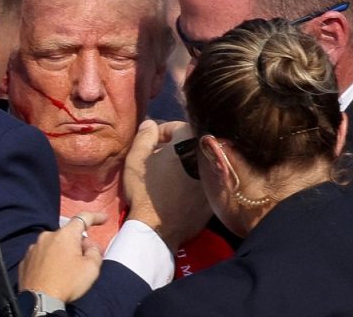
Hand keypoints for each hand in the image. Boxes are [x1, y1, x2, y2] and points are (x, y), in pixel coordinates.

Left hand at [18, 212, 106, 302]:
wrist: (39, 300)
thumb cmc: (67, 282)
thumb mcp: (91, 268)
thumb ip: (95, 252)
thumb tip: (90, 247)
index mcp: (65, 234)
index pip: (83, 218)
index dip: (96, 217)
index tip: (104, 218)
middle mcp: (47, 236)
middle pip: (68, 235)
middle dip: (78, 243)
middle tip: (87, 258)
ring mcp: (34, 247)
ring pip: (54, 245)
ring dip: (62, 252)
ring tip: (67, 270)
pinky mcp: (26, 260)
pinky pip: (42, 255)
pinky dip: (49, 260)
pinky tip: (53, 273)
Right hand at [123, 120, 211, 250]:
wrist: (158, 229)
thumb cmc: (144, 191)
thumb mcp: (136, 159)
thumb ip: (144, 136)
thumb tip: (150, 124)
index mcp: (190, 142)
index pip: (177, 127)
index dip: (160, 133)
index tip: (150, 144)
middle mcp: (208, 156)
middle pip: (190, 145)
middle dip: (174, 148)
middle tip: (157, 159)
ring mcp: (214, 178)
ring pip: (198, 162)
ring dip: (184, 164)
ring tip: (167, 176)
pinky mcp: (216, 197)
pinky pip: (203, 181)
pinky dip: (192, 181)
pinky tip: (177, 191)